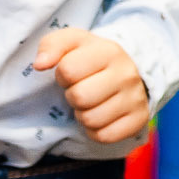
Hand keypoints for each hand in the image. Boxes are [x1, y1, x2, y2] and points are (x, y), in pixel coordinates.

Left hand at [34, 29, 148, 143]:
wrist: (126, 71)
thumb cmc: (89, 56)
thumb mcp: (70, 42)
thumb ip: (50, 46)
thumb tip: (39, 64)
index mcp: (110, 51)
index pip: (68, 70)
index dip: (62, 74)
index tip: (71, 73)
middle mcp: (127, 75)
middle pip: (79, 97)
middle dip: (72, 95)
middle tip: (80, 89)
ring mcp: (136, 99)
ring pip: (91, 119)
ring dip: (82, 113)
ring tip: (90, 102)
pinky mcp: (139, 121)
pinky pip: (104, 136)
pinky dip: (94, 130)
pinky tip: (99, 115)